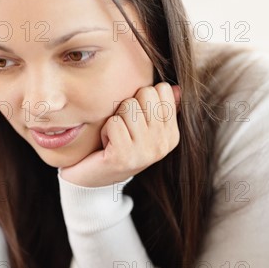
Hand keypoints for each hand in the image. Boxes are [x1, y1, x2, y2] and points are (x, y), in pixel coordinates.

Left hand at [60, 83, 180, 186]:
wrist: (92, 179)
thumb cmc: (117, 146)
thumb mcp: (143, 127)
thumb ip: (160, 107)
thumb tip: (176, 88)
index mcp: (172, 135)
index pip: (163, 89)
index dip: (142, 98)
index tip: (136, 121)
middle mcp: (162, 145)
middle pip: (145, 93)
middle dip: (128, 106)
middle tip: (123, 129)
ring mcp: (145, 152)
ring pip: (128, 105)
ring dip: (115, 118)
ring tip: (115, 137)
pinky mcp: (124, 157)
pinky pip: (114, 122)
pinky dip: (105, 130)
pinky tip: (107, 145)